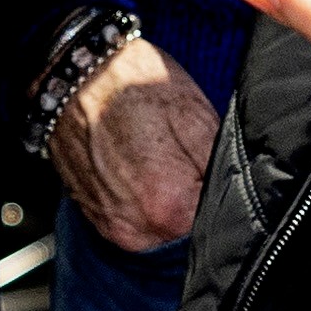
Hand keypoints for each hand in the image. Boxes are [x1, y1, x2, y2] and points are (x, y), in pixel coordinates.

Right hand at [47, 35, 218, 256]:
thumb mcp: (195, 115)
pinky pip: (135, 227)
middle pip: (187, 237)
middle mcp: (136, 229)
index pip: (216, 227)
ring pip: (161, 235)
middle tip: (189, 166)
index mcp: (169, 207)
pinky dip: (144, 206)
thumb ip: (221, 166)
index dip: (222, 198)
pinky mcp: (96, 219)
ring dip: (170, 209)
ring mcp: (111, 227)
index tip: (214, 173)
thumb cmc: (133, 85)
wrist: (71, 73)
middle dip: (196, 207)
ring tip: (163, 166)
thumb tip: (239, 195)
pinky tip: (142, 171)